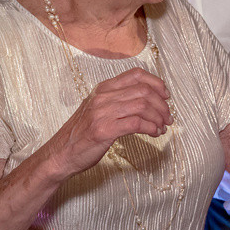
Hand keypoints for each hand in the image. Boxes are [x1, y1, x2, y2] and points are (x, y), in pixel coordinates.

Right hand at [49, 67, 172, 177]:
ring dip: (158, 117)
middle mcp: (102, 97)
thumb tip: (148, 101)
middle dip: (162, 104)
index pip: (136, 74)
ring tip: (162, 127)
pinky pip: (136, 123)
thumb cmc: (82, 134)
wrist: (60, 154)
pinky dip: (151, 128)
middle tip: (168, 117)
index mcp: (103, 88)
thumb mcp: (99, 110)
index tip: (166, 95)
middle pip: (143, 90)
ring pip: (142, 105)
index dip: (156, 83)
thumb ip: (118, 101)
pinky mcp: (104, 130)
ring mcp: (102, 112)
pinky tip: (154, 133)